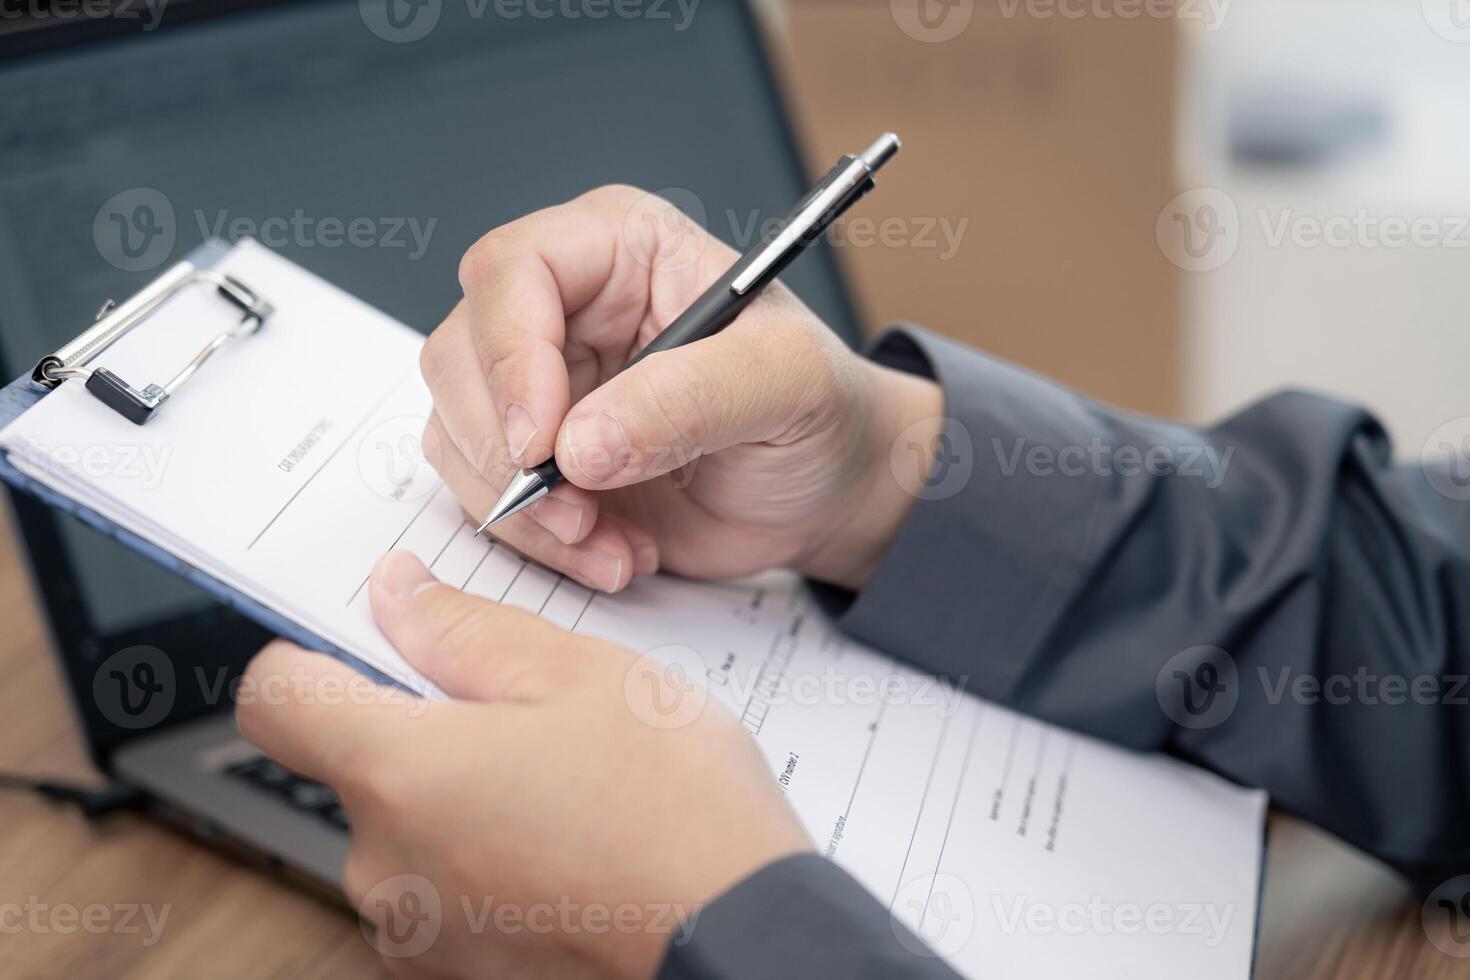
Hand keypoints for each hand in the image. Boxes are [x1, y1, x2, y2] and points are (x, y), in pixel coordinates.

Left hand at [237, 550, 811, 978]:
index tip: (376, 642)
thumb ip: (465, 629)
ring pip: (404, 824)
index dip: (314, 653)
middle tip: (522, 707)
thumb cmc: (676, 807)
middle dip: (420, 723)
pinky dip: (482, 853)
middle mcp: (385, 866)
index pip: (276, 697)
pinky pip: (441, 886)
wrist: (743, 939)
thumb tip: (396, 594)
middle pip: (355, 762)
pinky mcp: (458, 972)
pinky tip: (566, 839)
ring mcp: (418, 932)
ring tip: (562, 780)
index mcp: (400, 774)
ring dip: (458, 791)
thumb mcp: (580, 674)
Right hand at [420, 185, 942, 592]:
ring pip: (456, 433)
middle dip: (506, 451)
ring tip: (613, 543)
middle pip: (460, 356)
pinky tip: (616, 553)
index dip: (510, 357)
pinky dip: (539, 542)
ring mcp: (541, 384)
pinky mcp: (537, 457)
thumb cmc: (819, 410)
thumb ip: (690, 398)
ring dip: (525, 511)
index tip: (543, 442)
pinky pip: (485, 495)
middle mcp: (564, 307)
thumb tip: (582, 442)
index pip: (513, 271)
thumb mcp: (785, 383)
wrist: (826, 491)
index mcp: (619, 247)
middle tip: (577, 513)